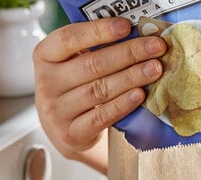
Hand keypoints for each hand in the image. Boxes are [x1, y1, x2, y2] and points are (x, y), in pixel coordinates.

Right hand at [33, 19, 166, 172]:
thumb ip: (93, 50)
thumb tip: (134, 35)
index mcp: (44, 57)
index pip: (70, 38)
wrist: (64, 131)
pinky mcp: (71, 133)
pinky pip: (102, 116)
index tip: (127, 26)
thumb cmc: (74, 90)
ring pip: (100, 90)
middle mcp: (47, 83)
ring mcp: (57, 111)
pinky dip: (123, 104)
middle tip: (155, 48)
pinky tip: (140, 94)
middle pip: (92, 65)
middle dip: (128, 54)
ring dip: (131, 78)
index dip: (99, 31)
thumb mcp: (72, 66)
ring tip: (154, 70)